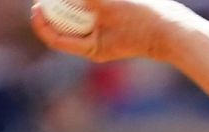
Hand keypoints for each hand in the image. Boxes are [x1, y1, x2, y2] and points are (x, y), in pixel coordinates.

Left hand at [30, 0, 193, 62]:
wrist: (172, 30)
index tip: (36, 5)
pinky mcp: (114, 27)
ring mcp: (105, 36)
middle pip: (63, 27)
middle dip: (53, 10)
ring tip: (64, 0)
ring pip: (76, 20)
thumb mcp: (106, 4)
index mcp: (91, 48)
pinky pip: (89, 17)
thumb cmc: (142, 22)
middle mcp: (95, 45)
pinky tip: (86, 1)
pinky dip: (83, 6)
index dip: (41, 22)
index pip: (55, 39)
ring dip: (68, 7)